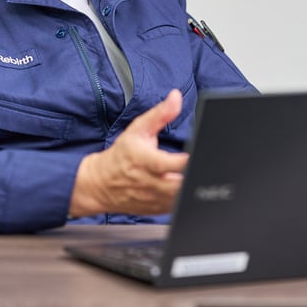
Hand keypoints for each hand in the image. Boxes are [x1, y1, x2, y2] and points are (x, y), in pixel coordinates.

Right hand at [70, 89, 188, 217]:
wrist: (100, 183)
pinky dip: (186, 198)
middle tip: (206, 167)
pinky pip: (178, 208)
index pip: (169, 164)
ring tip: (200, 176)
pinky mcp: (157, 210)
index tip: (199, 153)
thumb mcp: (138, 129)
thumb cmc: (122, 155)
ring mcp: (154, 200)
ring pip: (180, 200)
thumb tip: (176, 96)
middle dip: (194, 177)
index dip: (186, 161)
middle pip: (178, 186)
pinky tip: (190, 188)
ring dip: (192, 189)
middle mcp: (149, 183)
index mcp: (145, 160)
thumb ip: (160, 113)